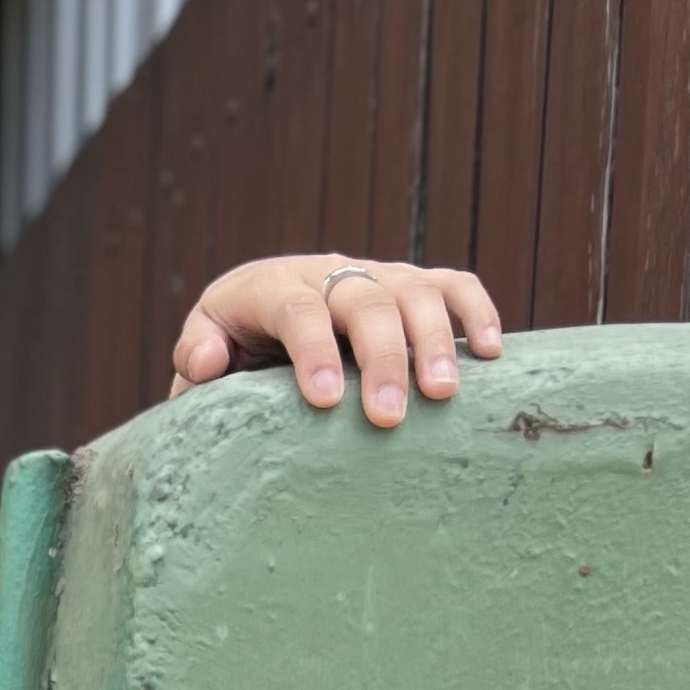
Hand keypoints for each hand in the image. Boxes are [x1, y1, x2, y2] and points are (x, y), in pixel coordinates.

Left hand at [169, 252, 503, 427]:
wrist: (258, 316)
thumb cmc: (230, 351)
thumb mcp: (202, 354)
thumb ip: (197, 357)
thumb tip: (207, 363)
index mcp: (270, 288)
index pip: (299, 310)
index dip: (314, 351)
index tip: (327, 402)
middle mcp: (327, 272)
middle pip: (365, 301)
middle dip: (381, 358)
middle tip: (389, 417)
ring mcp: (375, 274)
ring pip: (415, 291)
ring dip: (435, 340)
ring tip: (444, 395)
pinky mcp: (411, 284)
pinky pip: (453, 285)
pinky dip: (477, 311)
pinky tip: (492, 353)